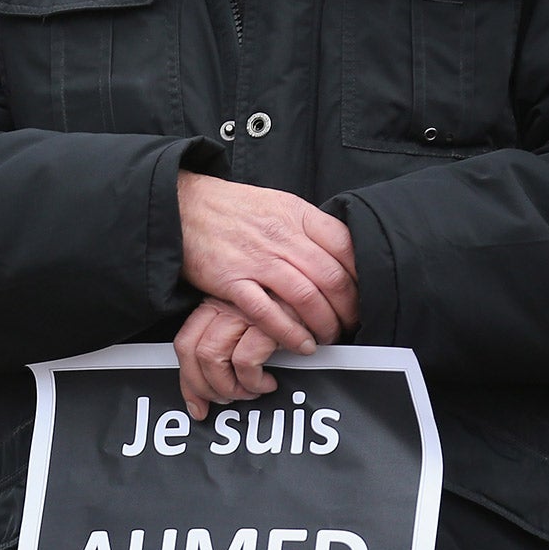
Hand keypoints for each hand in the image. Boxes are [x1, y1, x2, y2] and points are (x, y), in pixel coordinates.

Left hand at [174, 297, 280, 419]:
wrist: (329, 295)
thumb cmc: (290, 314)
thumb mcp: (253, 325)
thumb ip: (230, 344)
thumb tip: (205, 395)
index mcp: (216, 303)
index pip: (185, 344)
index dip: (188, 380)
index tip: (198, 406)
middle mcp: (225, 304)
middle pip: (193, 353)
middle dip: (207, 388)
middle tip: (229, 401)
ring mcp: (244, 311)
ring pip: (213, 358)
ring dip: (231, 387)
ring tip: (253, 392)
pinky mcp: (268, 321)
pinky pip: (244, 362)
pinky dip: (254, 381)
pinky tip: (270, 383)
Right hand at [177, 171, 357, 354]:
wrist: (183, 205)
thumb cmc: (230, 208)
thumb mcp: (278, 204)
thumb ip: (307, 227)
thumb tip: (338, 253)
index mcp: (298, 215)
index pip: (347, 247)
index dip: (362, 277)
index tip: (365, 295)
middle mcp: (282, 238)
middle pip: (333, 278)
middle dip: (349, 309)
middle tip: (352, 325)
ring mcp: (257, 260)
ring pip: (307, 298)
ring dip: (324, 325)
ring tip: (329, 338)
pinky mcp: (232, 281)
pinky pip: (269, 313)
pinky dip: (290, 334)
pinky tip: (301, 345)